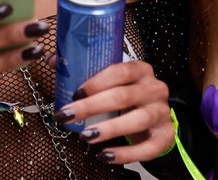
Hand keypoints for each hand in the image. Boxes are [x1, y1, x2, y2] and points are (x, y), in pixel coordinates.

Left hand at [55, 60, 172, 164]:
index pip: (120, 71)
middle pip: (123, 96)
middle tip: (68, 116)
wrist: (155, 118)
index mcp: (140, 70)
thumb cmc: (126, 97)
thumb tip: (52, 61)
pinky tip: (105, 155)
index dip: (97, 82)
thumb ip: (85, 71)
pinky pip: (147, 148)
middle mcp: (154, 88)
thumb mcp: (111, 82)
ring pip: (137, 120)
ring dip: (108, 129)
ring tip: (85, 136)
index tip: (75, 92)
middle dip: (91, 107)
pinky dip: (125, 154)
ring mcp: (162, 112)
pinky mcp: (165, 136)